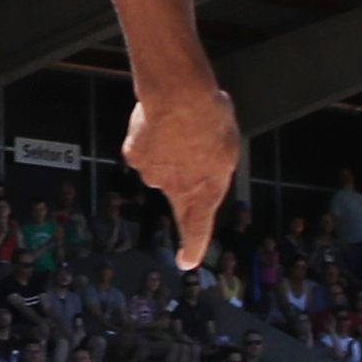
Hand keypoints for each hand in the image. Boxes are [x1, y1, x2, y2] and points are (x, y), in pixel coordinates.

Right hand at [122, 88, 239, 269]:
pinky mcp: (133, 156)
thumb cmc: (211, 121)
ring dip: (168, 148)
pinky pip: (143, 147)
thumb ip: (216, 162)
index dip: (193, 247)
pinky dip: (149, 137)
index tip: (186, 262)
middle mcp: (175, 189)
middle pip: (177, 187)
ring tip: (180, 122)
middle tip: (194, 140)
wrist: (179, 99)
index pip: (198, 229)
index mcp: (205, 192)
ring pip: (160, 164)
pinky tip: (158, 120)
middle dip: (183, 169)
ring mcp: (151, 174)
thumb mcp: (228, 146)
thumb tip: (204, 161)